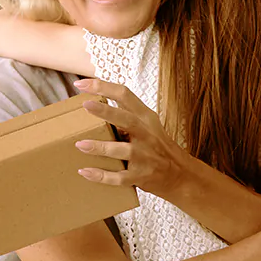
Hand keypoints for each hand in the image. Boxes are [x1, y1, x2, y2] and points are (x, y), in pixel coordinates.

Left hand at [73, 79, 189, 197]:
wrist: (180, 175)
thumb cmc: (157, 146)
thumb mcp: (148, 125)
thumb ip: (127, 114)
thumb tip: (98, 101)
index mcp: (146, 118)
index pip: (125, 95)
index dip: (104, 87)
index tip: (82, 84)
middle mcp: (147, 135)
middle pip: (127, 119)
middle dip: (106, 111)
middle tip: (85, 104)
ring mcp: (145, 156)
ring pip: (123, 150)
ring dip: (101, 147)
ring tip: (80, 144)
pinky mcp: (141, 176)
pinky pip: (120, 177)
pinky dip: (102, 176)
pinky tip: (85, 171)